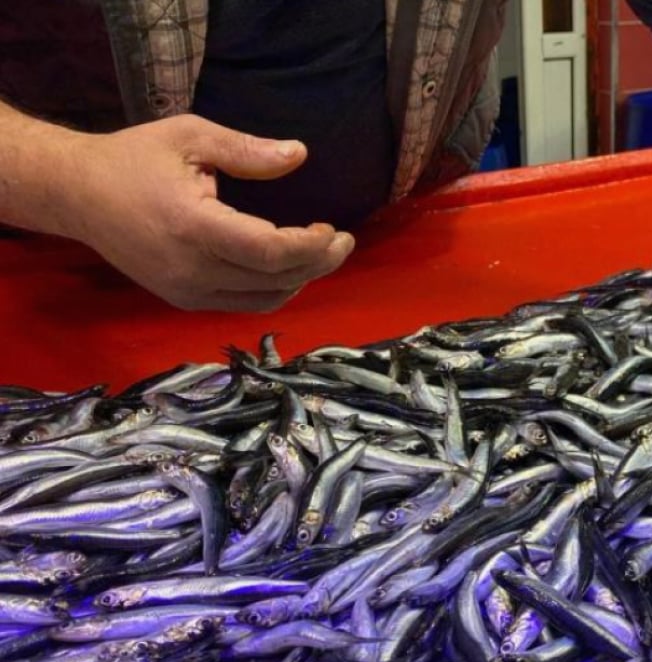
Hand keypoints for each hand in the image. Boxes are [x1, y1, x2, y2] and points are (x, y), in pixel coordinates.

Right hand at [57, 115, 353, 311]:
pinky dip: (275, 290)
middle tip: (344, 241)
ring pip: (264, 299)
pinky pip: (244, 304)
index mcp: (192, 226)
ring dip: (301, 279)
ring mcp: (185, 291)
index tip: (334, 229)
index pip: (270, 251)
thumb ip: (247, 149)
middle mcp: (190, 268)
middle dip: (319, 263)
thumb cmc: (134, 158)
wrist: (76, 194)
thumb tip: (299, 154)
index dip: (312, 246)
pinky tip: (290, 267)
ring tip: (322, 252)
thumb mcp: (190, 137)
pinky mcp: (182, 300)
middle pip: (276, 280)